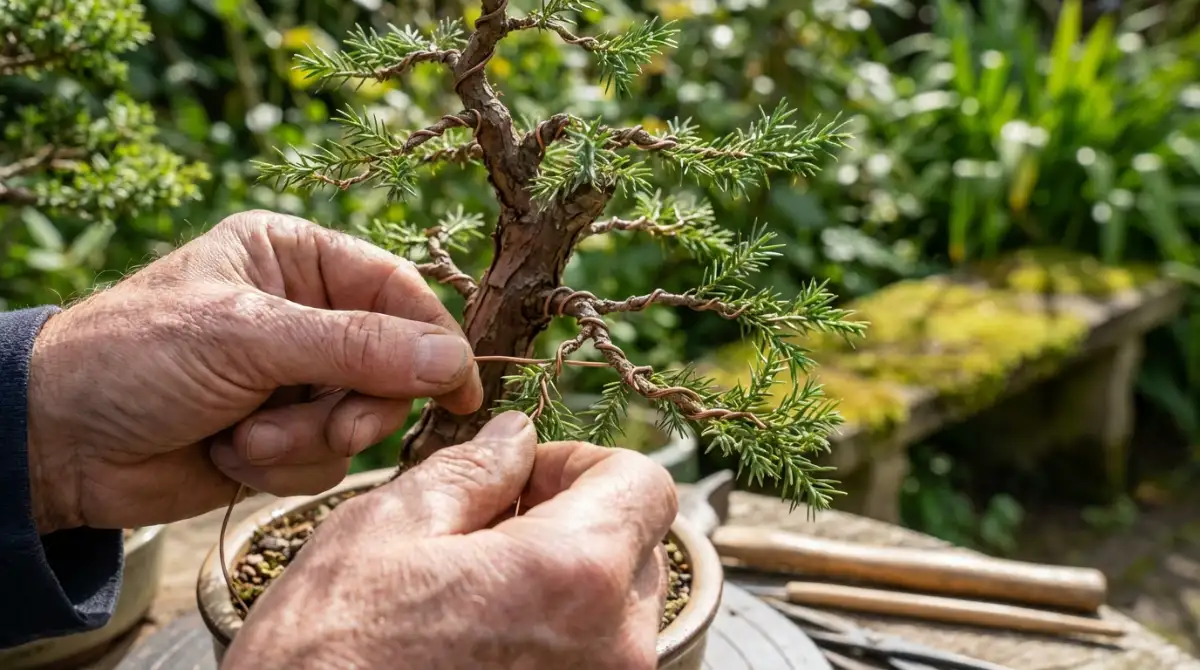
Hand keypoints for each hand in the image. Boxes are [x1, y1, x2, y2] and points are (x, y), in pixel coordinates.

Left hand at [27, 210, 482, 532]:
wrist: (56, 443)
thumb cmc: (136, 358)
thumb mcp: (248, 337)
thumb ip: (356, 347)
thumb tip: (454, 359)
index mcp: (296, 257)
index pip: (396, 290)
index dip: (435, 339)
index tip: (463, 389)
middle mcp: (304, 312)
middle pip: (392, 363)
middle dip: (357, 403)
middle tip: (332, 424)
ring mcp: (294, 375)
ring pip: (362, 417)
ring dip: (310, 438)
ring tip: (247, 438)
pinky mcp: (283, 431)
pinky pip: (329, 456)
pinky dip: (286, 464)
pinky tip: (229, 454)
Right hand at [224, 411, 677, 669]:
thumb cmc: (328, 656)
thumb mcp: (385, 531)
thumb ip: (472, 470)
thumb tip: (515, 438)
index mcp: (575, 574)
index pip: (647, 484)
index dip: (586, 463)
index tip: (528, 476)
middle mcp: (614, 645)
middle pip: (636, 545)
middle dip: (575, 520)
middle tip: (491, 530)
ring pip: (617, 607)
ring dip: (565, 582)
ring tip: (478, 592)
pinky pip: (595, 659)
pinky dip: (557, 635)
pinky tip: (483, 637)